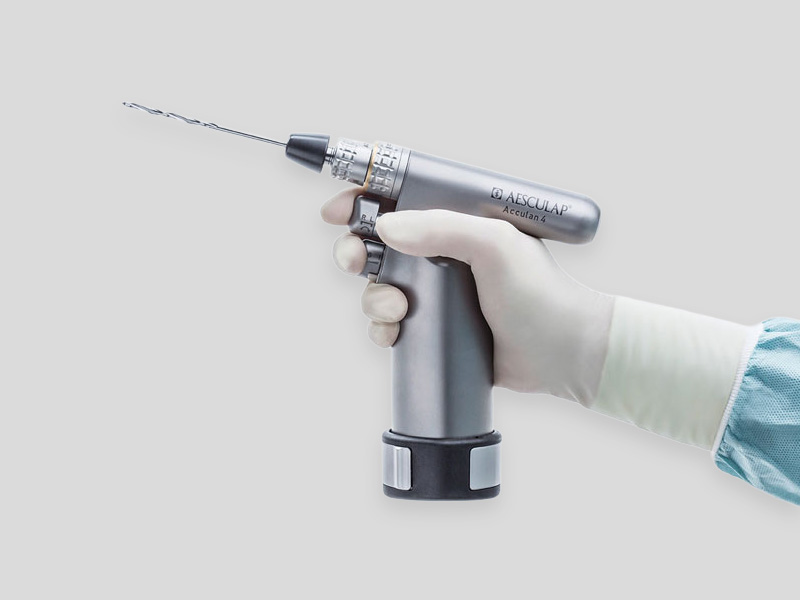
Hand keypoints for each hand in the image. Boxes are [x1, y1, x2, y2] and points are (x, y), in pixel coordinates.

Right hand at [321, 188, 614, 404]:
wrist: (561, 354)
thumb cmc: (540, 293)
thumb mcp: (496, 245)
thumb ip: (444, 227)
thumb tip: (386, 227)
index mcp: (457, 220)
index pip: (401, 197)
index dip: (363, 199)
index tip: (338, 211)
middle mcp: (442, 251)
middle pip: (377, 241)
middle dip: (356, 250)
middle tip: (355, 262)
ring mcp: (436, 290)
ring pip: (378, 285)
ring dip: (373, 296)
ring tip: (397, 308)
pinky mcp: (433, 325)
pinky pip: (389, 322)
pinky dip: (382, 327)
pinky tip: (394, 333)